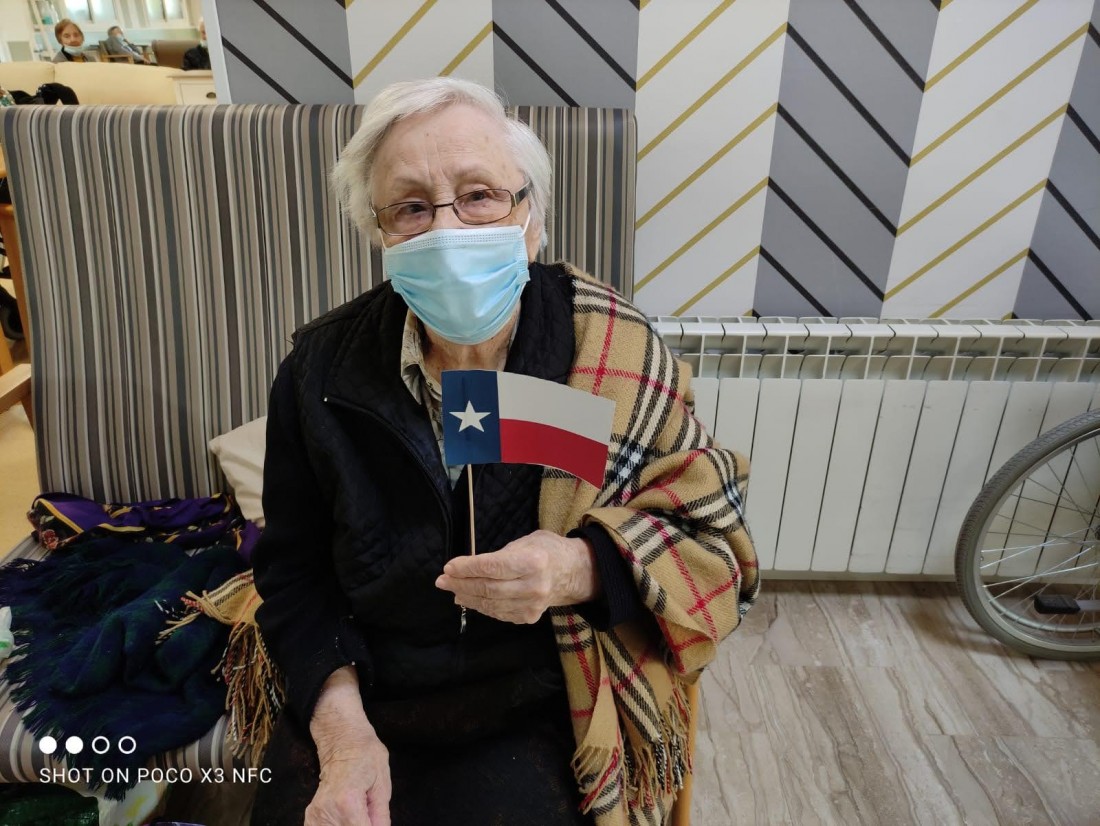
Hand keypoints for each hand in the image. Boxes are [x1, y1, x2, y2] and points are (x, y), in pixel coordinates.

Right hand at [306, 732, 390, 825]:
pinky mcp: (311, 815)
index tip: (375, 821)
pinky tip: (346, 818)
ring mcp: (316, 814)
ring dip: (350, 825)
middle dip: (362, 824)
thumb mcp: (382, 783)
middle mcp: (328, 810)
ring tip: (358, 813)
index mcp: (348, 802)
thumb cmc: (366, 755)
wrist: (342, 739)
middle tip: (368, 814)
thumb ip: (381, 815)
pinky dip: (339, 825)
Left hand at [436, 530, 599, 623]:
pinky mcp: (528, 617)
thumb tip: (468, 568)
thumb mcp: (526, 542)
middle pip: (488, 588)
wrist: (573, 573)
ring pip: (490, 604)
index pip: (492, 567)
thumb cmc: (546, 551)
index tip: (448, 567)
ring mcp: (532, 605)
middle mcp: (534, 585)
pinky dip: (481, 606)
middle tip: (442, 580)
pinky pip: (498, 613)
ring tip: (453, 590)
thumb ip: (500, 555)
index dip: (467, 568)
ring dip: (467, 597)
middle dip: (461, 584)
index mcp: (534, 561)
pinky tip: (469, 599)